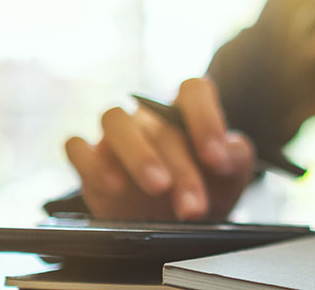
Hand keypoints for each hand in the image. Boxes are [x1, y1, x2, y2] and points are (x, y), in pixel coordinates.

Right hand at [65, 78, 255, 220]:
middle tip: (194, 207)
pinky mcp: (91, 159)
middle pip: (161, 124)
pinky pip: (77, 146)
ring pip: (115, 119)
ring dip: (138, 155)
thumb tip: (228, 149)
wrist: (176, 223)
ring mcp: (118, 135)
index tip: (217, 160)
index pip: (194, 90)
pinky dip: (93, 163)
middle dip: (182, 170)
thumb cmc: (206, 189)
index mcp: (188, 110)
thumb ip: (237, 157)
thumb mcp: (231, 176)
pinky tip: (114, 187)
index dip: (206, 119)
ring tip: (158, 188)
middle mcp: (151, 116)